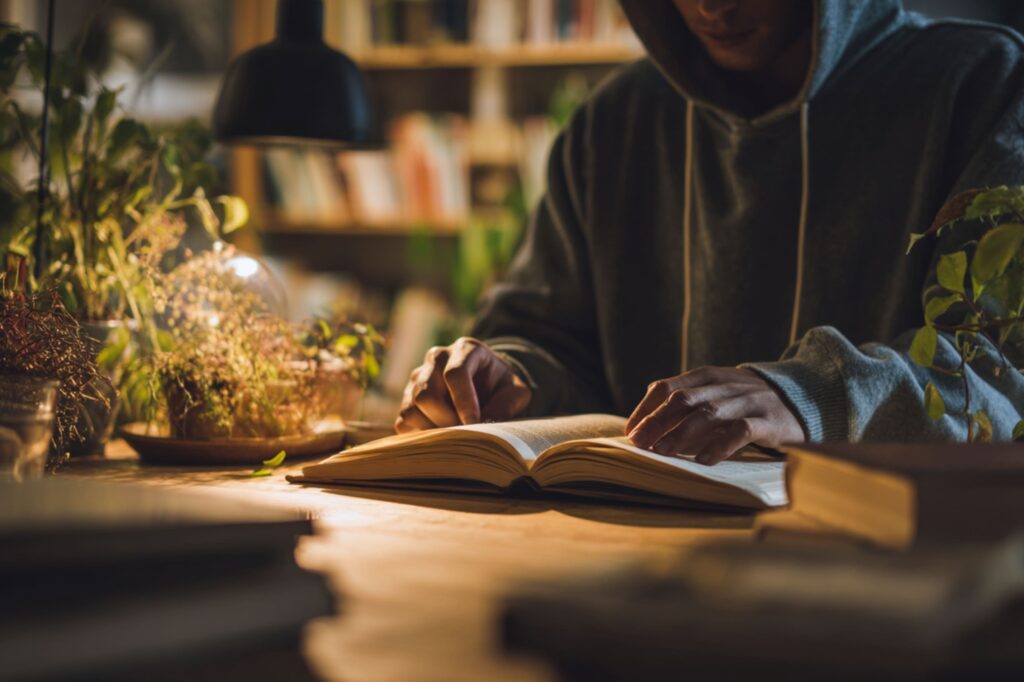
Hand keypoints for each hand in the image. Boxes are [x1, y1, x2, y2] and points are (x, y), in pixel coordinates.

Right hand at [395, 337, 531, 432]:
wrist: (487, 385)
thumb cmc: (502, 387)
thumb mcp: (516, 392)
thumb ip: (508, 404)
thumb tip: (487, 424)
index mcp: (466, 349)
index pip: (455, 374)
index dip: (464, 403)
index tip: (476, 425)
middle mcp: (437, 357)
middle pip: (428, 394)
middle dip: (447, 421)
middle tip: (466, 436)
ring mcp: (419, 376)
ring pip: (412, 408)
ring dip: (433, 429)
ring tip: (455, 436)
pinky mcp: (408, 396)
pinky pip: (404, 419)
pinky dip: (420, 433)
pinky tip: (440, 436)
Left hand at [625, 367, 804, 464]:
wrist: (805, 397)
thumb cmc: (748, 401)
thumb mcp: (717, 393)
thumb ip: (686, 399)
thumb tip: (647, 412)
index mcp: (708, 377)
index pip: (667, 387)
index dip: (646, 409)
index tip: (630, 432)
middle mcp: (726, 385)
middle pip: (683, 400)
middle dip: (657, 422)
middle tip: (640, 444)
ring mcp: (749, 401)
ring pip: (709, 414)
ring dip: (682, 434)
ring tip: (663, 453)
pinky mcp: (770, 421)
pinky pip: (741, 431)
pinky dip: (720, 445)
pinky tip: (704, 460)